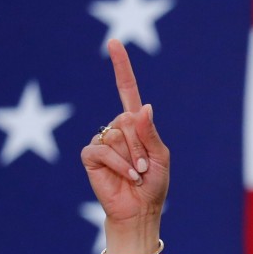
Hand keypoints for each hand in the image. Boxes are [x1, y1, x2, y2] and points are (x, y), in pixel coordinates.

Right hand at [80, 39, 168, 244]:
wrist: (140, 210)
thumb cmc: (153, 185)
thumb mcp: (161, 157)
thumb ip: (150, 133)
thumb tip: (143, 107)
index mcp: (136, 125)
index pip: (127, 91)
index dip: (121, 68)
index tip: (114, 43)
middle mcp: (118, 128)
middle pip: (129, 121)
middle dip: (142, 147)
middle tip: (145, 167)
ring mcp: (103, 141)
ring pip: (118, 136)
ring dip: (133, 158)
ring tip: (136, 174)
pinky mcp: (91, 155)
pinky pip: (104, 150)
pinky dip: (120, 165)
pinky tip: (127, 177)